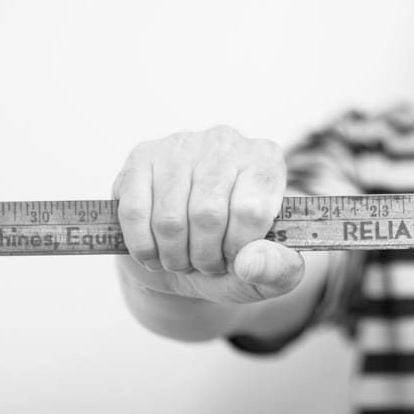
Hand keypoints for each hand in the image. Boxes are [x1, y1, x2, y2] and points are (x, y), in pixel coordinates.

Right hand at [113, 125, 303, 302]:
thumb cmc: (236, 254)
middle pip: (207, 214)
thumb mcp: (272, 270)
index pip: (250, 210)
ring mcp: (181, 145)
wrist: (189, 250)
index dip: (237, 247)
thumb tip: (249, 263)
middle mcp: (225, 142)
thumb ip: (279, 270)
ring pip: (169, 218)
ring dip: (173, 255)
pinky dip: (143, 246)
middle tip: (206, 264)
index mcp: (266, 160)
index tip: (234, 259)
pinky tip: (155, 251)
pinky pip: (134, 212)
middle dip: (204, 256)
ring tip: (183, 259)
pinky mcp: (141, 157)